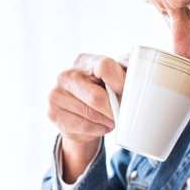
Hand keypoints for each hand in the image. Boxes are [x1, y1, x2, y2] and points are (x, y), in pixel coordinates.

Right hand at [47, 54, 125, 180]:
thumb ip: (127, 77)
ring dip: (106, 121)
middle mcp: (66, 74)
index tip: (126, 93)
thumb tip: (137, 83)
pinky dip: (97, 129)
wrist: (81, 115)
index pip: (105, 66)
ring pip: (91, 114)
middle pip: (97, 97)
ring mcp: (55, 93)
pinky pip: (83, 126)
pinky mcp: (52, 112)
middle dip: (113, 109)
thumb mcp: (117, 81)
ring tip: (109, 120)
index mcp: (85, 61)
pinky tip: (99, 125)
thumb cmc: (104, 94)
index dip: (119, 82)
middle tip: (120, 114)